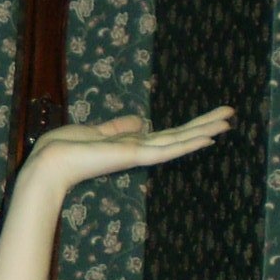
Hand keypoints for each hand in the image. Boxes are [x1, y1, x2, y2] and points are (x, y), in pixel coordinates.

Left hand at [23, 105, 233, 193]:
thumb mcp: (95, 131)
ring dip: (204, 130)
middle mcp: (138, 150)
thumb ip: (118, 127)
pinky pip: (167, 149)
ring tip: (229, 121)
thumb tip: (140, 120)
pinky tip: (208, 137)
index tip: (209, 119)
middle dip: (204, 124)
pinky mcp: (134, 156)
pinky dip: (188, 143)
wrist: (48, 165)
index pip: (166, 134)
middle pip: (178, 136)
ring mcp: (138, 154)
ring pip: (178, 141)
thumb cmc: (63, 150)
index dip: (188, 126)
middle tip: (231, 114)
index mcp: (129, 144)